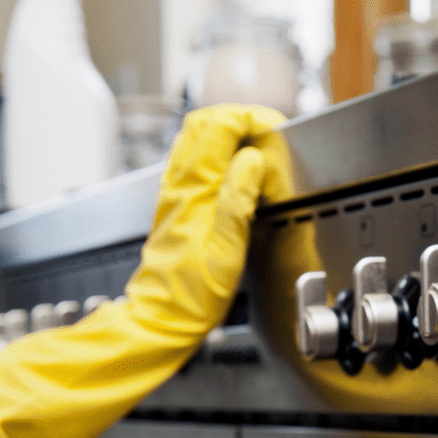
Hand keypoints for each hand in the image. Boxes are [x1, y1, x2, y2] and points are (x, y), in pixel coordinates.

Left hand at [0, 104, 284, 437]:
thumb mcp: (226, 251)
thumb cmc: (192, 295)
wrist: (162, 318)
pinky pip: (196, 162)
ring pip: (197, 139)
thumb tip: (253, 161)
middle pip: (203, 123)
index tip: (275, 130)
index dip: (250, 118)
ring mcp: (176, 195)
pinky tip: (237, 172)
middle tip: (270, 133)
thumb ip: (238, 200)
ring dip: (229, 133)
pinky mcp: (178, 207)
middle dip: (240, 118)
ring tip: (259, 148)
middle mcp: (180, 187)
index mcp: (193, 191)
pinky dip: (219, 153)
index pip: (218, 126)